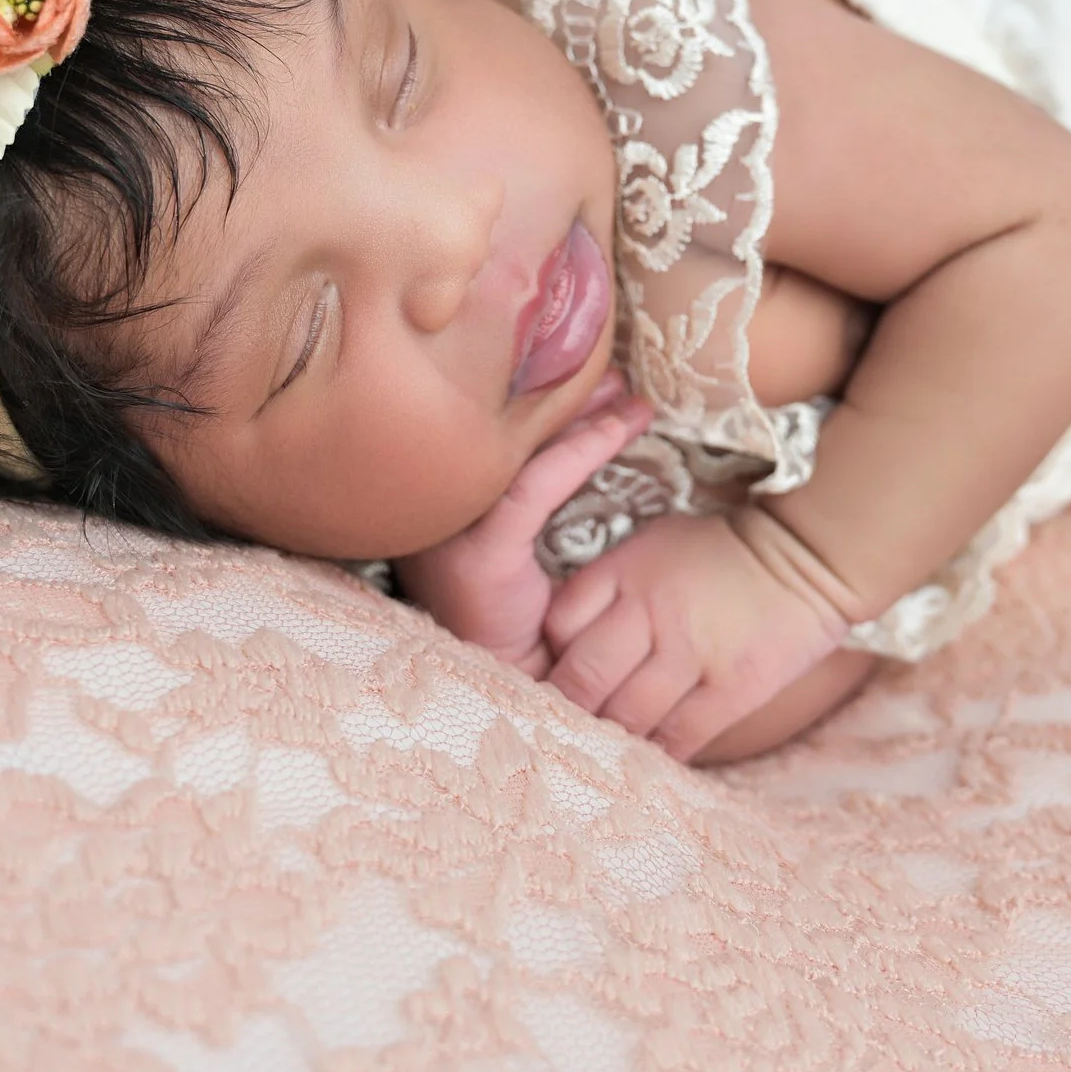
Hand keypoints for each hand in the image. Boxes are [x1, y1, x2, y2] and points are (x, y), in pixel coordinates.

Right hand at [395, 371, 651, 675]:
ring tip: (631, 403)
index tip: (598, 383)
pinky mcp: (479, 556)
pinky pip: (534, 489)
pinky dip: (578, 454)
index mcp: (446, 503)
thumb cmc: (527, 619)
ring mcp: (452, 531)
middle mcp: (439, 509)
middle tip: (617, 381)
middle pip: (505, 436)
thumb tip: (589, 427)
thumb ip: (541, 492)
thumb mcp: (528, 544)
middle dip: (565, 402)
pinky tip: (616, 432)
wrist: (519, 689)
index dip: (548, 404)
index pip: (497, 436)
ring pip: (521, 454)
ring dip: (580, 420)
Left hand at [542, 509, 851, 761]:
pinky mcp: (732, 687)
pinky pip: (680, 736)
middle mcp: (652, 611)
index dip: (553, 659)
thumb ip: (608, 585)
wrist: (807, 556)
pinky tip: (650, 761)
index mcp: (627, 570)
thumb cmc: (722, 553)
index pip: (561, 625)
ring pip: (628, 716)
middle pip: (585, 678)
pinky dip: (659, 753)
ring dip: (612, 737)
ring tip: (604, 751)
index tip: (551, 680)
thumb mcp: (653, 544)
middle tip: (563, 730)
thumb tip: (562, 637)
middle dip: (569, 710)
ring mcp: (693, 651)